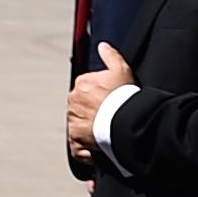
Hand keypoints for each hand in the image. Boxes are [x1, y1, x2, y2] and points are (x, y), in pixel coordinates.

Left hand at [64, 42, 131, 166]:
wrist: (124, 122)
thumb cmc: (124, 96)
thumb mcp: (121, 70)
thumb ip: (110, 56)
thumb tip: (103, 45)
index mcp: (81, 85)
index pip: (87, 88)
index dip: (101, 95)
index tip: (111, 101)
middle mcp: (73, 104)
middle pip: (82, 107)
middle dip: (93, 112)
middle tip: (109, 117)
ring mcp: (73, 124)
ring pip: (79, 126)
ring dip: (89, 129)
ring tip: (106, 132)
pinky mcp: (76, 143)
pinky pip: (79, 148)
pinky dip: (86, 150)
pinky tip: (98, 150)